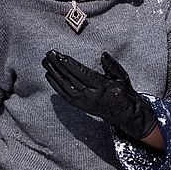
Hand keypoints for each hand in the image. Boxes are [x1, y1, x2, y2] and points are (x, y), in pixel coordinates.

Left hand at [42, 50, 157, 140]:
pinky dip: (56, 85)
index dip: (71, 65)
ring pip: (66, 87)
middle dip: (59, 66)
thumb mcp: (123, 78)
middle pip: (72, 79)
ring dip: (54, 74)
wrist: (124, 114)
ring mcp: (85, 102)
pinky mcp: (80, 106)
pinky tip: (49, 76)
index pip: (83, 74)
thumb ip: (112, 66)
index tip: (60, 56)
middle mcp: (92, 96)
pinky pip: (65, 96)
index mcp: (103, 87)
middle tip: (49, 55)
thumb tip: (103, 55)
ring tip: (46, 63)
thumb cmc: (124, 93)